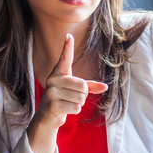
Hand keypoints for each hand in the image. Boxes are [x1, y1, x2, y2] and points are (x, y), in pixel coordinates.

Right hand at [27, 33, 107, 152]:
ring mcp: (51, 92)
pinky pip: (76, 107)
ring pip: (81, 98)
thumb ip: (90, 87)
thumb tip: (105, 87)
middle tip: (71, 97)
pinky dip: (75, 110)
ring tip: (67, 103)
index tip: (68, 35)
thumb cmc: (63, 99)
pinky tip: (64, 110)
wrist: (47, 116)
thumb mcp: (75, 90)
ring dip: (78, 103)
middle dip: (83, 95)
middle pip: (83, 86)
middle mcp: (53, 80)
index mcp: (59, 73)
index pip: (64, 58)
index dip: (67, 47)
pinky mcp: (53, 105)